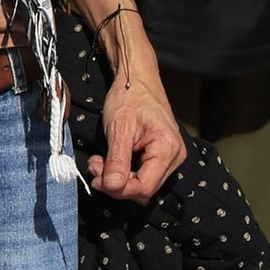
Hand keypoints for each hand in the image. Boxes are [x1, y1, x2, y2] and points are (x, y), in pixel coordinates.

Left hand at [88, 71, 186, 202]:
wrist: (136, 79)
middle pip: (144, 188)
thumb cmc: (129, 97)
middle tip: (95, 167)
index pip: (145, 187)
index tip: (97, 181)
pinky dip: (125, 170)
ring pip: (142, 182)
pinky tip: (111, 159)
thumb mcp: (119, 129)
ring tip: (100, 161)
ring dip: (118, 177)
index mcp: (168, 148)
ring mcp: (170, 156)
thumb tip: (111, 187)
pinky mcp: (162, 155)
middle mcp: (174, 156)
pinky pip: (143, 173)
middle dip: (117, 182)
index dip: (120, 189)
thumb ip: (116, 161)